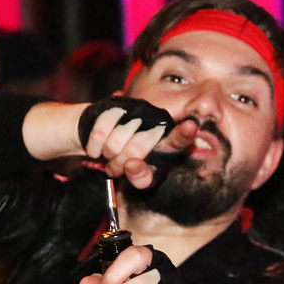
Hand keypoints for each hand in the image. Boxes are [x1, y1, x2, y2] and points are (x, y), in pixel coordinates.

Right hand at [77, 96, 197, 188]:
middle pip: (135, 151)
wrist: (96, 140)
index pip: (177, 140)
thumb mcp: (137, 176)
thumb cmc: (124, 160)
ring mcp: (134, 112)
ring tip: (109, 156)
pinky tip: (96, 148)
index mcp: (165, 142)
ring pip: (115, 145)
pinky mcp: (113, 106)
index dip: (182, 135)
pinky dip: (94, 146)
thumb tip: (132, 165)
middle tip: (117, 169)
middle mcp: (153, 123)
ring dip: (107, 158)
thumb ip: (142, 178)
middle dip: (120, 166)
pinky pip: (100, 132)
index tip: (189, 127)